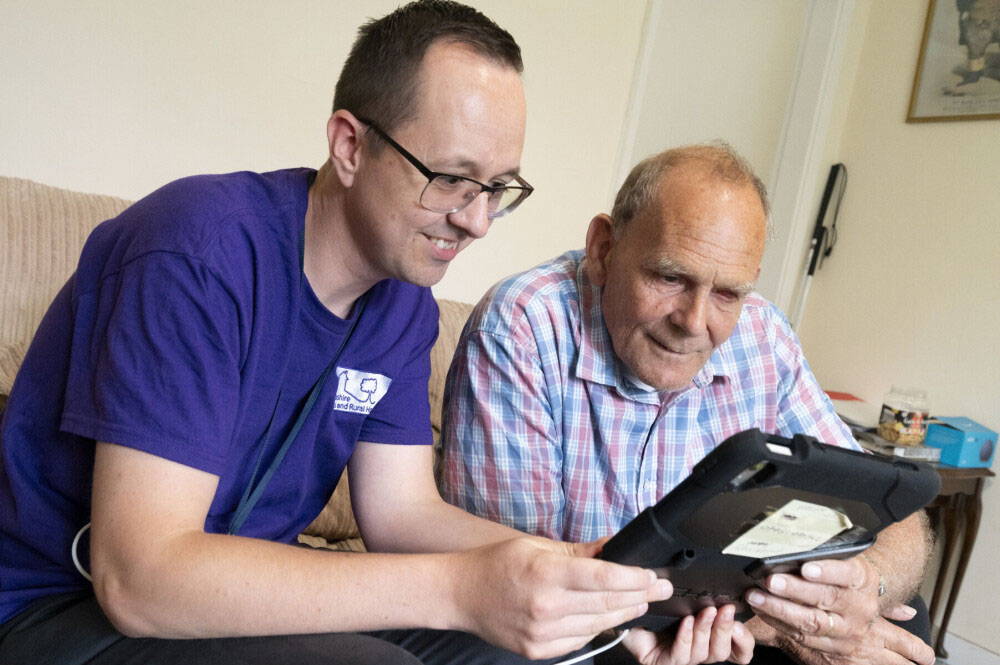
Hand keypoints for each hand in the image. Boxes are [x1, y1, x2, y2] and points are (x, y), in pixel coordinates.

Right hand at [450, 537, 672, 659]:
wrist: (461, 595)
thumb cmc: (496, 565)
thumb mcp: (537, 546)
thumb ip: (579, 551)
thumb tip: (612, 546)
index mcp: (546, 573)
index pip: (603, 578)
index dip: (633, 578)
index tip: (652, 576)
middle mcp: (546, 606)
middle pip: (606, 604)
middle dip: (639, 596)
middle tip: (660, 589)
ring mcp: (543, 633)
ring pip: (597, 624)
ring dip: (623, 613)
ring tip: (640, 602)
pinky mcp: (539, 650)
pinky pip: (579, 640)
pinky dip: (597, 628)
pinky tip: (609, 617)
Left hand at [624, 605, 753, 664]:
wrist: (625, 610)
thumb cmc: (657, 605)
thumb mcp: (687, 597)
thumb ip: (708, 599)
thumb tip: (728, 591)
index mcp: (707, 638)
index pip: (737, 651)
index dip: (743, 642)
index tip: (741, 623)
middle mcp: (697, 650)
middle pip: (722, 651)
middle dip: (726, 629)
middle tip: (725, 610)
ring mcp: (682, 658)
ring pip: (704, 654)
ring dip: (706, 630)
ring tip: (705, 612)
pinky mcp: (663, 662)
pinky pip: (681, 655)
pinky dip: (686, 637)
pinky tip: (686, 622)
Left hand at [746, 557, 933, 664]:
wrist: (865, 601)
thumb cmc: (845, 574)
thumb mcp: (844, 559)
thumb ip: (821, 554)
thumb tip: (786, 541)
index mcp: (862, 579)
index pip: (846, 573)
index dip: (826, 570)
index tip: (806, 567)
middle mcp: (859, 606)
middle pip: (826, 598)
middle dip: (794, 590)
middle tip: (770, 580)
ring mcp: (848, 630)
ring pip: (812, 622)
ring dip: (779, 609)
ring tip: (756, 596)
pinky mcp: (835, 646)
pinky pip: (804, 637)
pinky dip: (779, 623)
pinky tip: (762, 610)